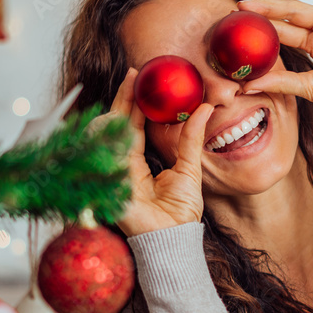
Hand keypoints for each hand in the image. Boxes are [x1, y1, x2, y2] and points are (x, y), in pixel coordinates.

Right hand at [88, 68, 214, 236]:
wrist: (172, 237)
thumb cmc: (180, 211)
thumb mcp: (189, 167)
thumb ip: (192, 138)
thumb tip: (205, 107)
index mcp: (139, 163)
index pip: (133, 126)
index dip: (134, 103)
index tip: (139, 79)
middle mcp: (123, 165)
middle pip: (119, 125)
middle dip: (124, 98)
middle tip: (134, 74)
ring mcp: (114, 172)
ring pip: (110, 133)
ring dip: (118, 108)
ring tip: (130, 86)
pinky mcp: (110, 182)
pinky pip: (106, 153)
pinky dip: (109, 134)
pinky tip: (115, 114)